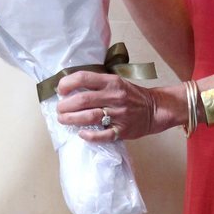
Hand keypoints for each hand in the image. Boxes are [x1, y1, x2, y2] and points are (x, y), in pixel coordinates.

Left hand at [55, 71, 176, 141]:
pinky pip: (103, 135)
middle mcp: (114, 96)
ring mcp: (119, 114)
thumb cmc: (131, 94)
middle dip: (65, 106)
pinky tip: (81, 134)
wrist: (155, 108)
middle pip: (82, 99)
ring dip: (71, 119)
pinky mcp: (123, 130)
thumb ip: (97, 83)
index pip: (83, 78)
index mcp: (111, 81)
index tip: (60, 90)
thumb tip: (70, 88)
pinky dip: (90, 136)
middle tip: (59, 110)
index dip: (67, 84)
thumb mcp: (116, 81)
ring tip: (63, 120)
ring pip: (89, 117)